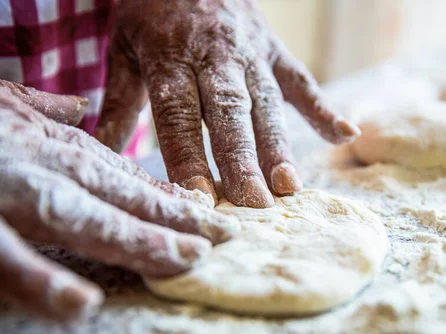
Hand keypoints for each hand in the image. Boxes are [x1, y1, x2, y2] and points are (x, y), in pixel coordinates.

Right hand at [0, 67, 238, 319]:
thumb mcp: (0, 99)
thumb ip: (44, 106)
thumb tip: (81, 106)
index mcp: (50, 144)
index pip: (125, 176)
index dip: (170, 199)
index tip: (211, 219)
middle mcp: (38, 164)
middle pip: (121, 197)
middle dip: (174, 223)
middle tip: (223, 243)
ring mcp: (3, 191)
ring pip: (83, 220)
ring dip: (137, 242)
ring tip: (184, 263)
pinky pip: (1, 257)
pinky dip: (38, 281)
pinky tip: (78, 307)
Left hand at [94, 0, 360, 207]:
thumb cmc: (151, 15)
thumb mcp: (124, 50)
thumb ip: (118, 103)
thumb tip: (100, 154)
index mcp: (171, 56)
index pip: (180, 113)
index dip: (189, 155)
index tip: (199, 197)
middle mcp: (215, 56)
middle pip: (229, 112)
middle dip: (242, 159)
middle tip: (253, 203)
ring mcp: (251, 52)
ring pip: (267, 103)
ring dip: (279, 145)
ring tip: (289, 187)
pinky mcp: (276, 51)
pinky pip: (302, 81)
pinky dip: (324, 108)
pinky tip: (346, 135)